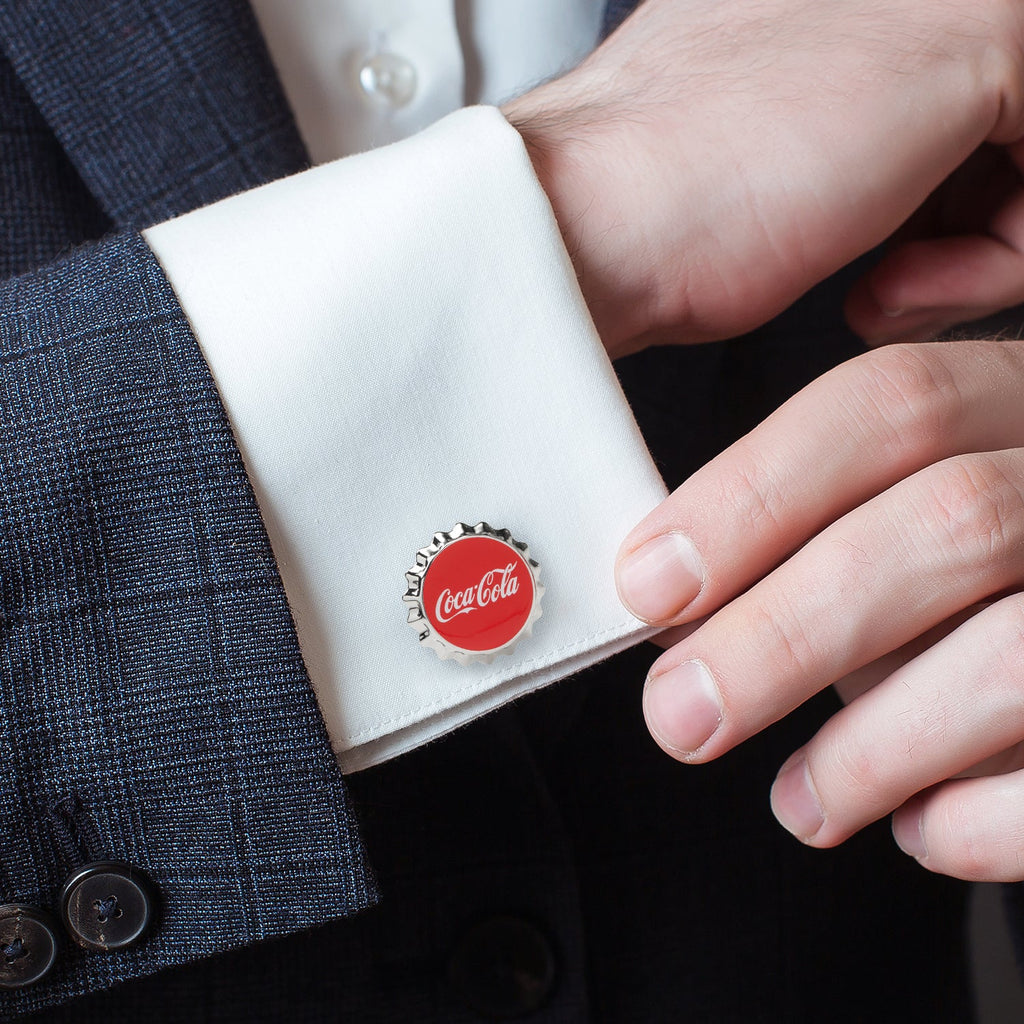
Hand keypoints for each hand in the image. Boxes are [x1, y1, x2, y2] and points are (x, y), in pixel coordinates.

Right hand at [503, 0, 1023, 357]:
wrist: (595, 218)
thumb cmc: (660, 212)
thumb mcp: (782, 148)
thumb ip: (869, 126)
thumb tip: (938, 180)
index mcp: (849, 5)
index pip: (970, 109)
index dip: (962, 195)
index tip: (902, 251)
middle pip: (1014, 126)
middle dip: (988, 223)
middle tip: (903, 278)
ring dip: (991, 251)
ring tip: (892, 285)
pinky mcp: (985, 30)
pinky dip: (996, 260)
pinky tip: (896, 279)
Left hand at [614, 340, 1023, 880]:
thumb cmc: (990, 566)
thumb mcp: (927, 495)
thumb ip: (833, 508)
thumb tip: (680, 581)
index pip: (889, 406)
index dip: (752, 496)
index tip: (649, 585)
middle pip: (947, 523)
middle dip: (785, 633)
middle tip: (679, 714)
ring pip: (1017, 655)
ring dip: (874, 746)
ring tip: (801, 800)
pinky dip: (984, 818)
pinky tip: (923, 828)